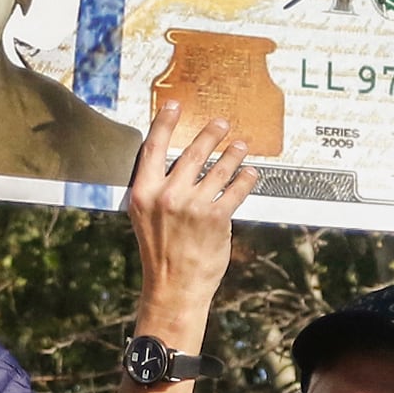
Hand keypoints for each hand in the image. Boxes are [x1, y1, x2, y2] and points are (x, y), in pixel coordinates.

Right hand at [124, 99, 252, 312]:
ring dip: (232, 153)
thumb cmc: (160, 254)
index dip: (164, 124)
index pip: (153, 149)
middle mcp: (166, 196)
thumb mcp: (145, 219)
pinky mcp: (216, 218)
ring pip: (218, 169)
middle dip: (210, 135)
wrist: (173, 287)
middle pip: (191, 153)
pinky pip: (236, 190)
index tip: (175, 106)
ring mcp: (192, 206)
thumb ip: (156, 192)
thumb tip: (175, 165)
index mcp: (143, 194)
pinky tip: (250, 172)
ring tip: (240, 145)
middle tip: (221, 123)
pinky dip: (246, 178)